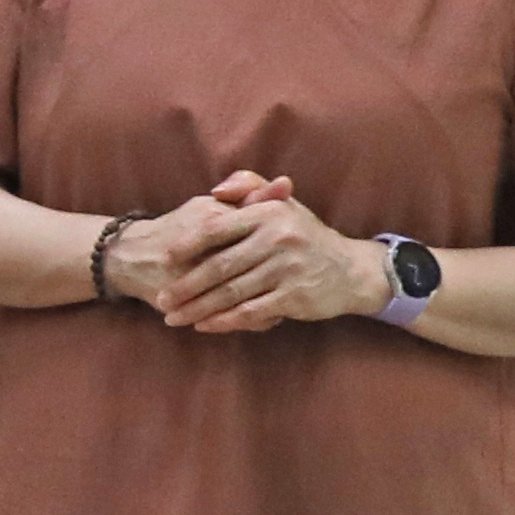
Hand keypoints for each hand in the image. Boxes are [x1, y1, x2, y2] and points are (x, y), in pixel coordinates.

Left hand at [159, 174, 385, 332]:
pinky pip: (250, 311)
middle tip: (161, 298)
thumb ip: (249, 188)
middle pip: (219, 266)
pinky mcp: (294, 296)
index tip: (166, 257)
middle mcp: (276, 240)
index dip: (188, 244)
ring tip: (173, 317)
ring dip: (198, 308)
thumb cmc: (306, 237)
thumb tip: (215, 191)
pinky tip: (204, 325)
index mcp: (267, 215)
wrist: (353, 270)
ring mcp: (286, 269)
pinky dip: (224, 320)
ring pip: (230, 292)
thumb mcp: (283, 206)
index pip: (217, 228)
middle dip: (185, 285)